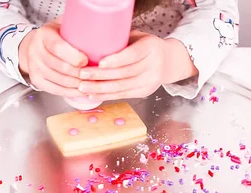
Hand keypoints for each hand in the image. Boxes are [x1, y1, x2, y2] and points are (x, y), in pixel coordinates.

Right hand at [18, 19, 87, 96]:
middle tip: (93, 75)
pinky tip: (80, 91)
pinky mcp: (36, 80)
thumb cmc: (54, 36)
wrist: (33, 47)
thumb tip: (101, 29)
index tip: (86, 60)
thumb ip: (76, 27)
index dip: (73, 56)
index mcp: (43, 35)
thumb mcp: (62, 26)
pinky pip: (55, 90)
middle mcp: (36, 51)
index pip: (58, 47)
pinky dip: (70, 92)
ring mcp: (35, 67)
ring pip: (59, 80)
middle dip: (79, 74)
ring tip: (91, 84)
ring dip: (77, 85)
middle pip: (60, 67)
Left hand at [77, 31, 197, 99]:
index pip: (133, 55)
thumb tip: (92, 42)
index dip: (116, 60)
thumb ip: (121, 41)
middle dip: (101, 76)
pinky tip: (91, 95)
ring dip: (99, 89)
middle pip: (124, 73)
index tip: (100, 63)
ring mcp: (150, 82)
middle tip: (82, 75)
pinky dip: (105, 96)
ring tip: (82, 87)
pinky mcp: (144, 93)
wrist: (167, 62)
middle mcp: (153, 66)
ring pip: (121, 87)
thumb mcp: (138, 38)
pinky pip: (122, 95)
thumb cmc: (145, 46)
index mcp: (151, 47)